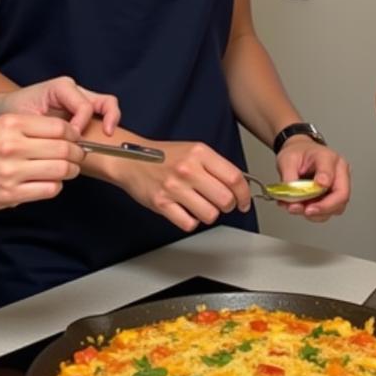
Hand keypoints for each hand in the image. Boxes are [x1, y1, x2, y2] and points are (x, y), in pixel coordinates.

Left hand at [0, 76, 119, 135]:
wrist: (5, 111)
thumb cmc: (13, 113)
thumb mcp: (25, 120)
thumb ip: (46, 128)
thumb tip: (68, 142)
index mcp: (61, 88)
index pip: (83, 106)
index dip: (81, 125)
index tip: (72, 141)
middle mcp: (74, 90)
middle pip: (104, 100)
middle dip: (108, 118)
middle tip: (104, 135)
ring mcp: (80, 99)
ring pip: (107, 105)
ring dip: (109, 121)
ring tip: (105, 137)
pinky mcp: (81, 110)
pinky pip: (101, 114)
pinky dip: (104, 125)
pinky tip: (97, 141)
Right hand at [0, 113, 87, 214]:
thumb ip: (26, 128)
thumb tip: (64, 134)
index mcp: (10, 124)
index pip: (60, 127)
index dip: (73, 134)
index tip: (75, 140)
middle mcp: (12, 145)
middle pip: (65, 148)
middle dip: (78, 154)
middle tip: (77, 157)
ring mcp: (11, 171)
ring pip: (61, 170)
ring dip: (70, 171)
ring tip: (66, 171)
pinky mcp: (9, 194)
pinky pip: (48, 190)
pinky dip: (55, 186)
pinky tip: (48, 183)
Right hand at [106, 141, 251, 232]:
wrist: (131, 159)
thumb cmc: (165, 157)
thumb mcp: (193, 151)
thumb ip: (216, 166)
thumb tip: (239, 185)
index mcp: (200, 153)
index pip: (234, 178)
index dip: (244, 194)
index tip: (244, 202)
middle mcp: (188, 169)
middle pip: (225, 200)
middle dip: (229, 206)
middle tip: (223, 204)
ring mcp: (174, 187)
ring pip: (210, 215)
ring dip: (209, 214)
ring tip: (201, 205)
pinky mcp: (162, 204)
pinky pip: (189, 224)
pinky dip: (191, 221)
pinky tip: (186, 211)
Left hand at [275, 139, 350, 220]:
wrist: (299, 153)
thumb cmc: (297, 153)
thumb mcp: (287, 160)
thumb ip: (290, 177)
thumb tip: (292, 197)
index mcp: (328, 157)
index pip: (330, 173)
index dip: (323, 185)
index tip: (313, 191)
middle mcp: (339, 172)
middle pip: (341, 195)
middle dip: (323, 207)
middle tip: (306, 210)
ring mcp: (338, 186)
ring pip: (336, 208)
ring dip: (316, 213)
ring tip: (297, 208)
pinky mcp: (333, 198)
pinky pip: (327, 211)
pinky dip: (313, 214)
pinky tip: (300, 208)